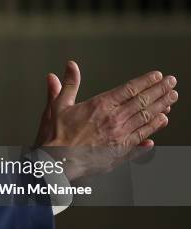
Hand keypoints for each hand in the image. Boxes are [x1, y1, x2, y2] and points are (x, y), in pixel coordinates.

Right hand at [36, 61, 177, 178]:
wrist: (58, 162)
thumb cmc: (56, 136)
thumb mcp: (58, 105)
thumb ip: (68, 84)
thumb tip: (70, 67)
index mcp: (100, 105)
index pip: (129, 89)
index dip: (146, 81)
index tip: (157, 76)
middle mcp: (114, 119)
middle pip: (142, 101)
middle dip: (159, 90)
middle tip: (171, 83)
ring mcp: (119, 135)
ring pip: (146, 118)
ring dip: (161, 106)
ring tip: (171, 98)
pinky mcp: (121, 150)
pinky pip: (142, 137)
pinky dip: (153, 128)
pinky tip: (161, 122)